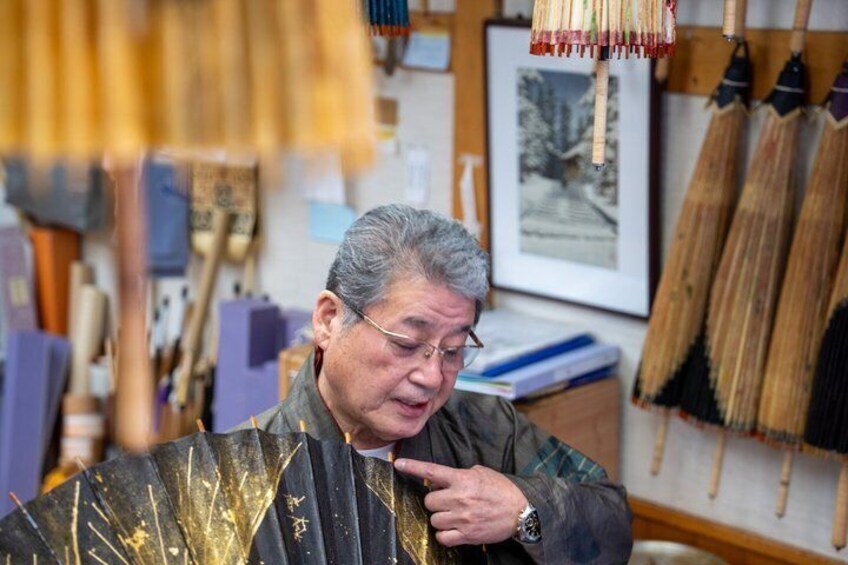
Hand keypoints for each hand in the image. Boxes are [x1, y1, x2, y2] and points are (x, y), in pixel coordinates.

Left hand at [394, 458, 527, 546]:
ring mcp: (463, 518)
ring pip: (434, 519)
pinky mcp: (467, 535)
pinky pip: (442, 537)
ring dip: (440, 518)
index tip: (398, 464)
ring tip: (453, 515)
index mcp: (463, 479)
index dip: (412, 467)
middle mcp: (460, 497)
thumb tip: (438, 480)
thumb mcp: (480, 473)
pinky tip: (453, 529)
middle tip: (447, 501)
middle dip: (435, 501)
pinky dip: (444, 534)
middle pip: (429, 500)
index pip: (431, 471)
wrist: (521, 510)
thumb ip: (458, 475)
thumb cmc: (501, 489)